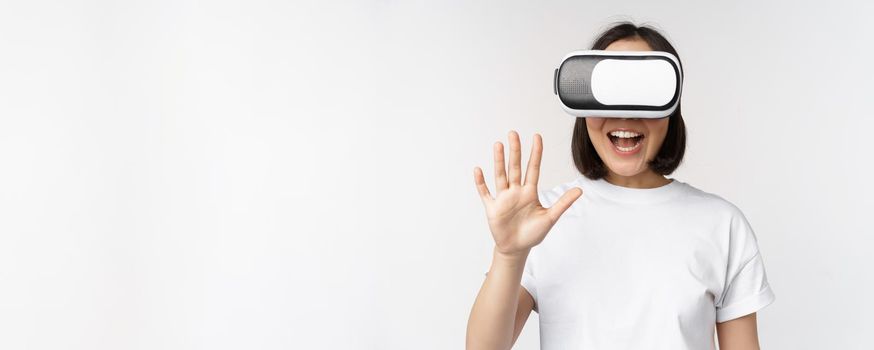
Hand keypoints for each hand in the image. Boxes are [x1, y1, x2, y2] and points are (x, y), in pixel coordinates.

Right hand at [473, 131, 582, 256]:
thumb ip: (563, 203)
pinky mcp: (493, 208)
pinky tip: (478, 170)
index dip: (535, 153)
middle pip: (515, 167)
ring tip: (498, 145)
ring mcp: (503, 198)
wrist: (517, 249)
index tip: (536, 137)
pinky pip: (485, 193)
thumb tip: (580, 190)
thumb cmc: (533, 233)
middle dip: (515, 151)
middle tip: (513, 134)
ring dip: (499, 161)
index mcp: (530, 192)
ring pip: (500, 176)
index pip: (533, 168)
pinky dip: (481, 182)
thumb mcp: (550, 218)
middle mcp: (516, 191)